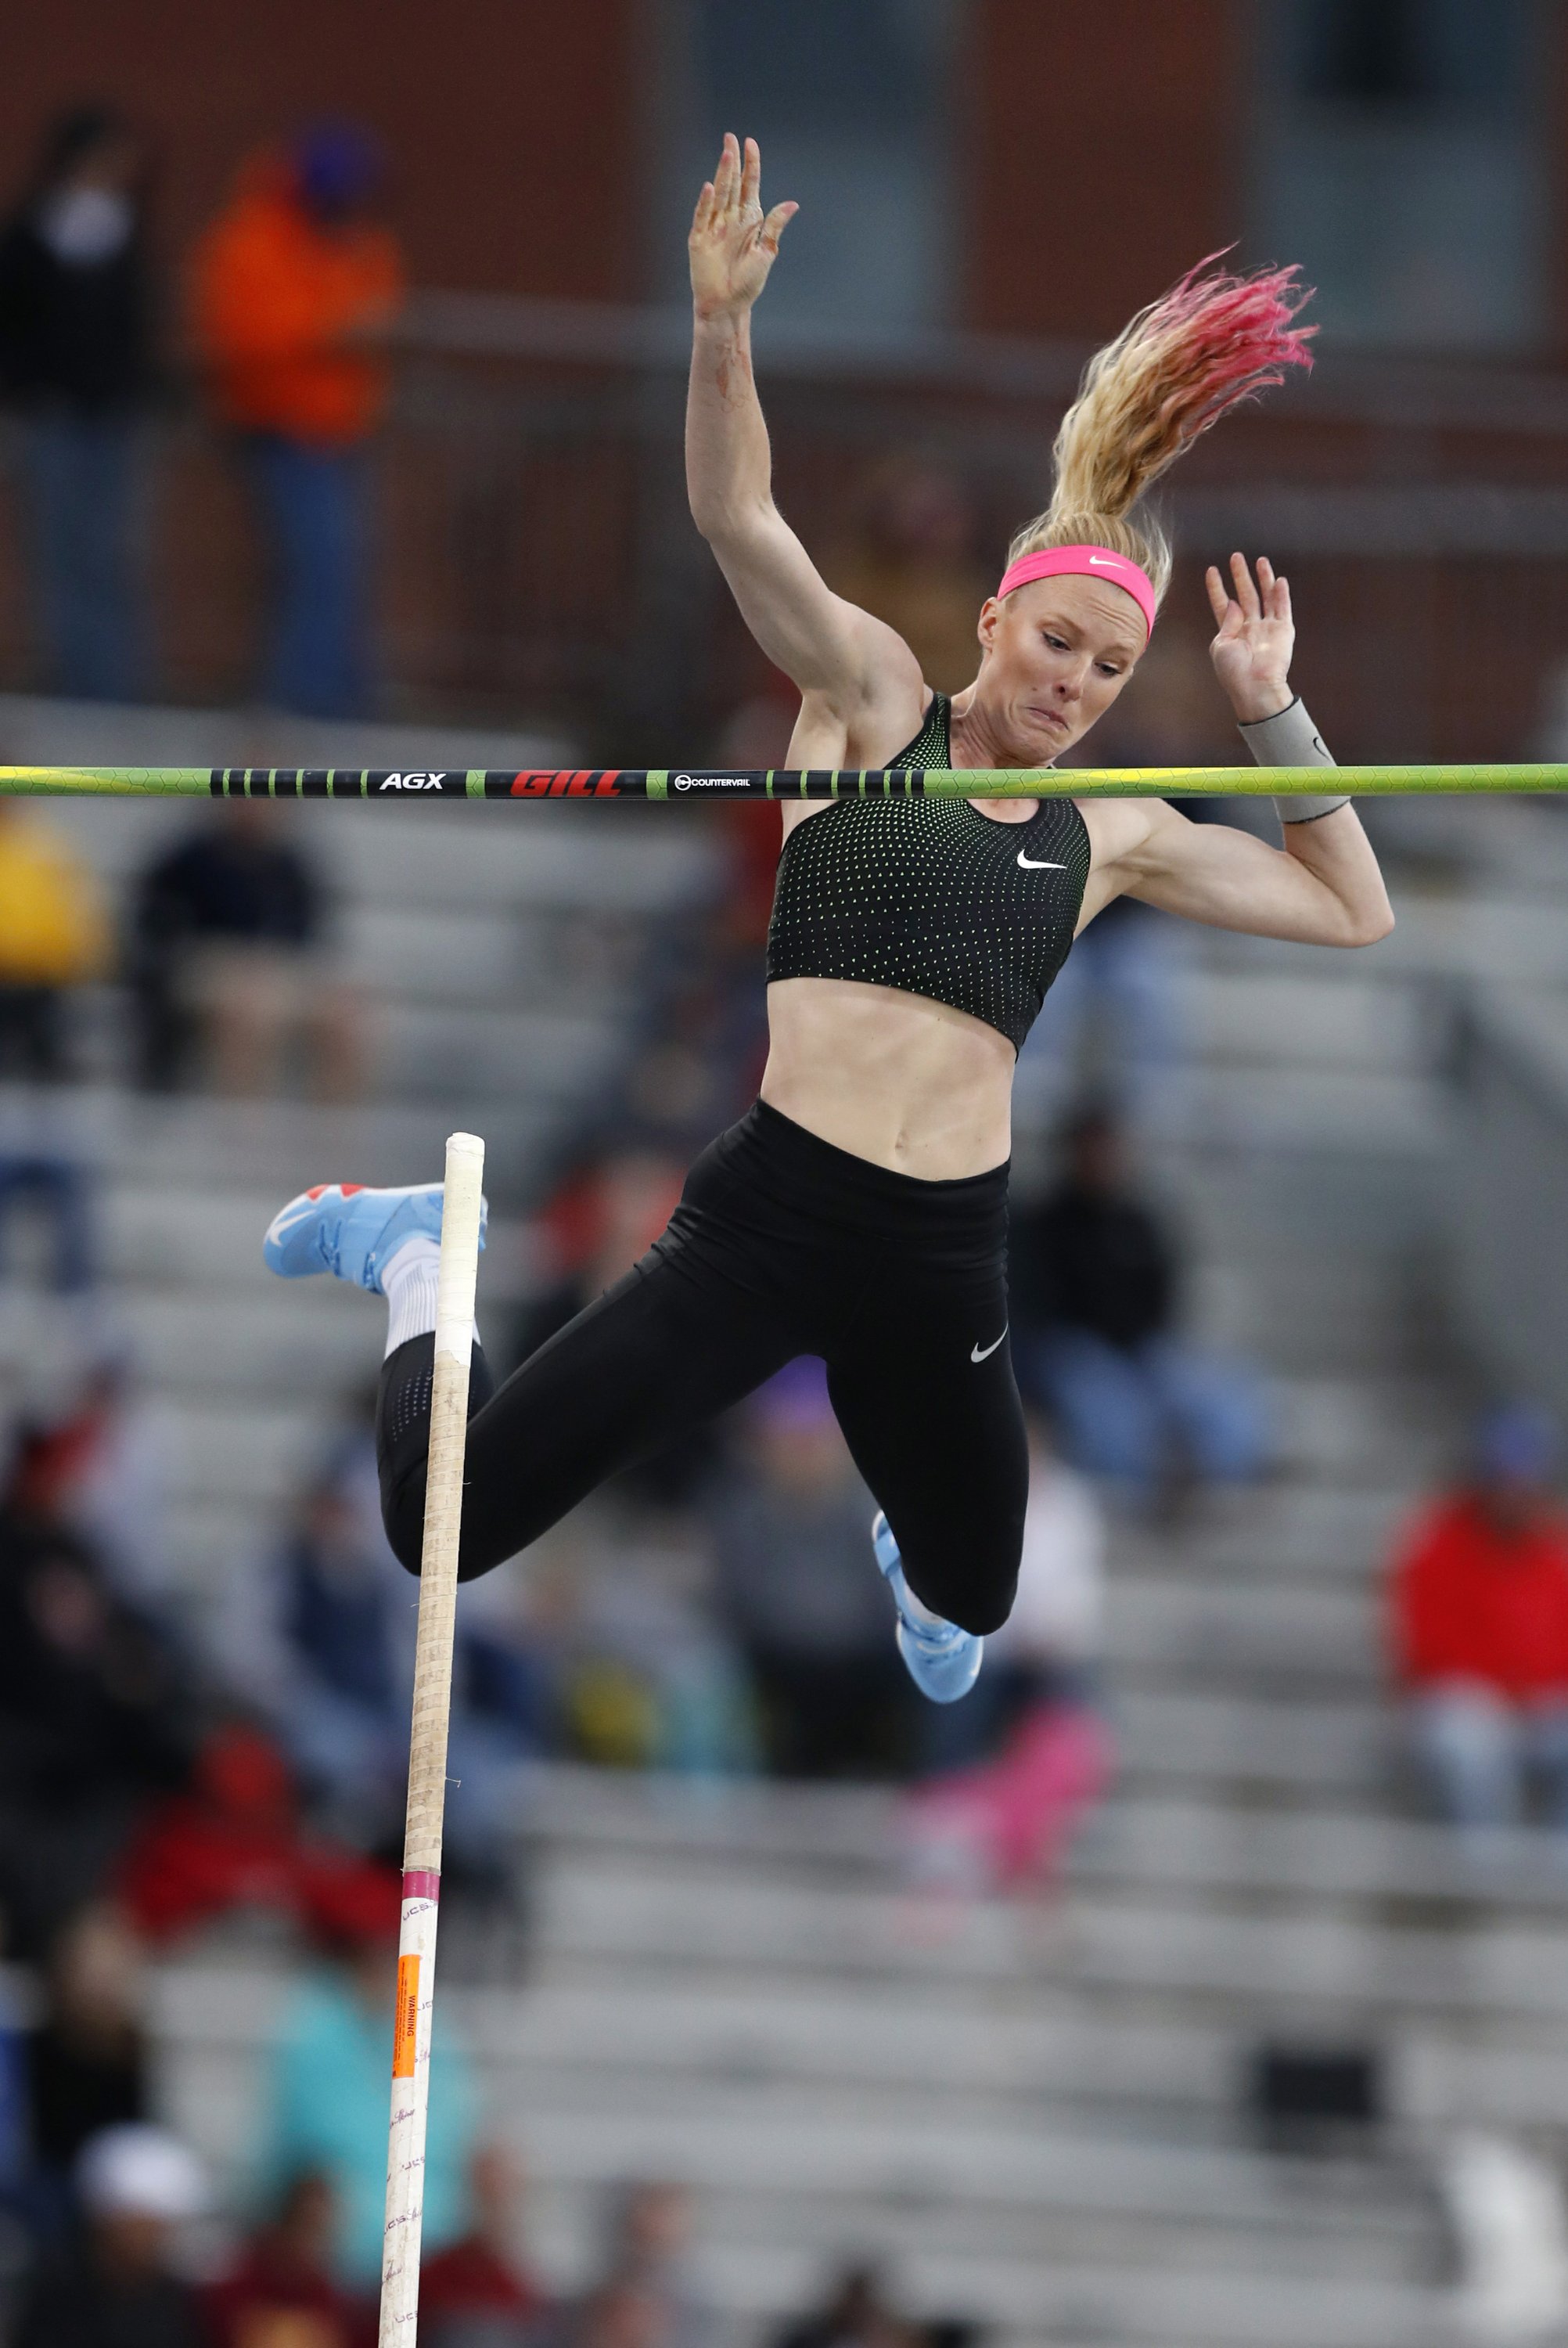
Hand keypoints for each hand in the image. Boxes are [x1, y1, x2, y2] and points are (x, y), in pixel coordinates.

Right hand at [689, 133, 797, 322]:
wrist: (728, 306)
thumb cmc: (748, 283)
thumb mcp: (766, 252)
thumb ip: (774, 226)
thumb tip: (792, 204)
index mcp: (749, 219)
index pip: (749, 185)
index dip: (751, 165)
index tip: (750, 143)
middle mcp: (730, 219)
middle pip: (732, 184)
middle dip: (733, 161)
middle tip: (731, 138)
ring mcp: (714, 227)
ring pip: (719, 195)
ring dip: (723, 175)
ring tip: (726, 154)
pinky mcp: (699, 239)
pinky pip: (703, 217)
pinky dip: (706, 203)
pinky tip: (710, 187)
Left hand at [1205, 552, 1293, 723]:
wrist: (1256, 687)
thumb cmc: (1233, 671)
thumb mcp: (1221, 646)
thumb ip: (1227, 622)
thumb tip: (1233, 603)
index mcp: (1230, 632)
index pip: (1222, 604)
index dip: (1216, 587)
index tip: (1211, 571)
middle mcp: (1249, 626)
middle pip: (1245, 595)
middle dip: (1240, 576)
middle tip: (1236, 556)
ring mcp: (1267, 627)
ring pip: (1265, 597)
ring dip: (1263, 579)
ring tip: (1260, 561)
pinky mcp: (1283, 630)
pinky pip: (1282, 608)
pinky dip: (1281, 594)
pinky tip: (1279, 580)